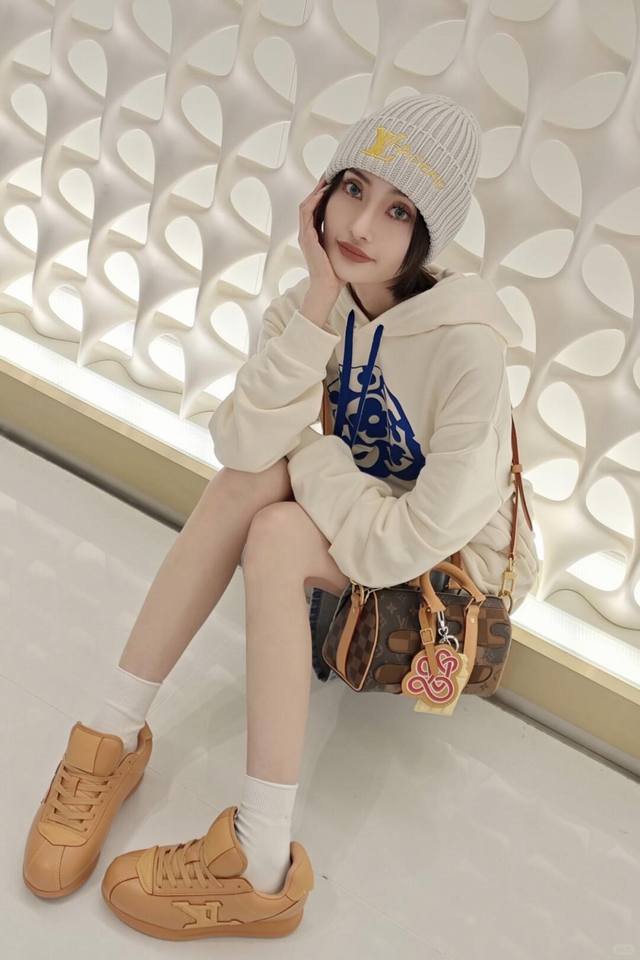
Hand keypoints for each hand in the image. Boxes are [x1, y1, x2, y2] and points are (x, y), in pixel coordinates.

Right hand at [298, 176, 344, 299]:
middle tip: (329, 174)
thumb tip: (361, 232)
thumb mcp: (342, 251)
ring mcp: (305, 236)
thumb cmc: (336, 273)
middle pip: (309, 203)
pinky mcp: (307, 239)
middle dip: (318, 188)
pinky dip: (313, 202)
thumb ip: (345, 240)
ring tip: (326, 179)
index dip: (322, 194)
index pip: (315, 209)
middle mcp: (307, 234)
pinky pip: (307, 214)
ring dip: (315, 191)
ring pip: (306, 205)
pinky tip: (322, 193)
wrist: (327, 288)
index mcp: (314, 235)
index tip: (333, 183)